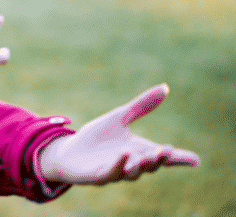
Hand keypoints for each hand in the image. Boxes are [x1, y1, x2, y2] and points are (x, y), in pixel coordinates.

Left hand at [39, 83, 199, 184]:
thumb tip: (165, 88)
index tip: (195, 160)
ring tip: (147, 154)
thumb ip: (141, 106)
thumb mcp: (119, 118)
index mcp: (139, 152)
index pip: (162, 157)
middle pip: (150, 165)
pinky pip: (110, 173)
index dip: (179, 159)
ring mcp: (115, 171)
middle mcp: (131, 164)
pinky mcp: (98, 175)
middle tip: (167, 150)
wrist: (68, 152)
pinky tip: (124, 155)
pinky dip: (119, 165)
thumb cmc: (97, 138)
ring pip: (132, 172)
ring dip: (141, 164)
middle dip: (159, 159)